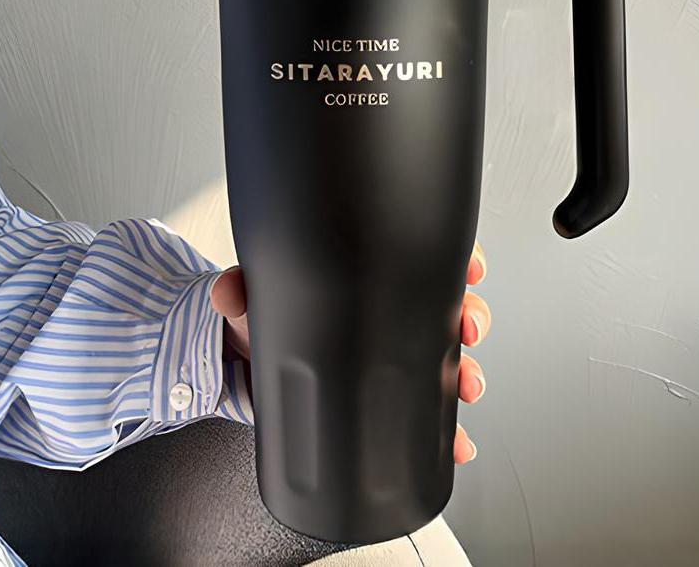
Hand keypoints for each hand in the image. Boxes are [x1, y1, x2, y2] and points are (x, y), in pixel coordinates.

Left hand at [210, 241, 489, 464]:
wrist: (251, 364)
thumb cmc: (264, 318)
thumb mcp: (255, 299)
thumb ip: (240, 290)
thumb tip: (229, 291)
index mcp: (366, 276)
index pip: (419, 256)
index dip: (454, 257)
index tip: (470, 267)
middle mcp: (389, 310)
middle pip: (446, 303)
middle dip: (470, 314)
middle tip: (468, 327)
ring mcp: (392, 352)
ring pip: (446, 355)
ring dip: (467, 371)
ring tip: (468, 386)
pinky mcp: (385, 394)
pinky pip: (426, 407)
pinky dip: (447, 428)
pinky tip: (458, 442)